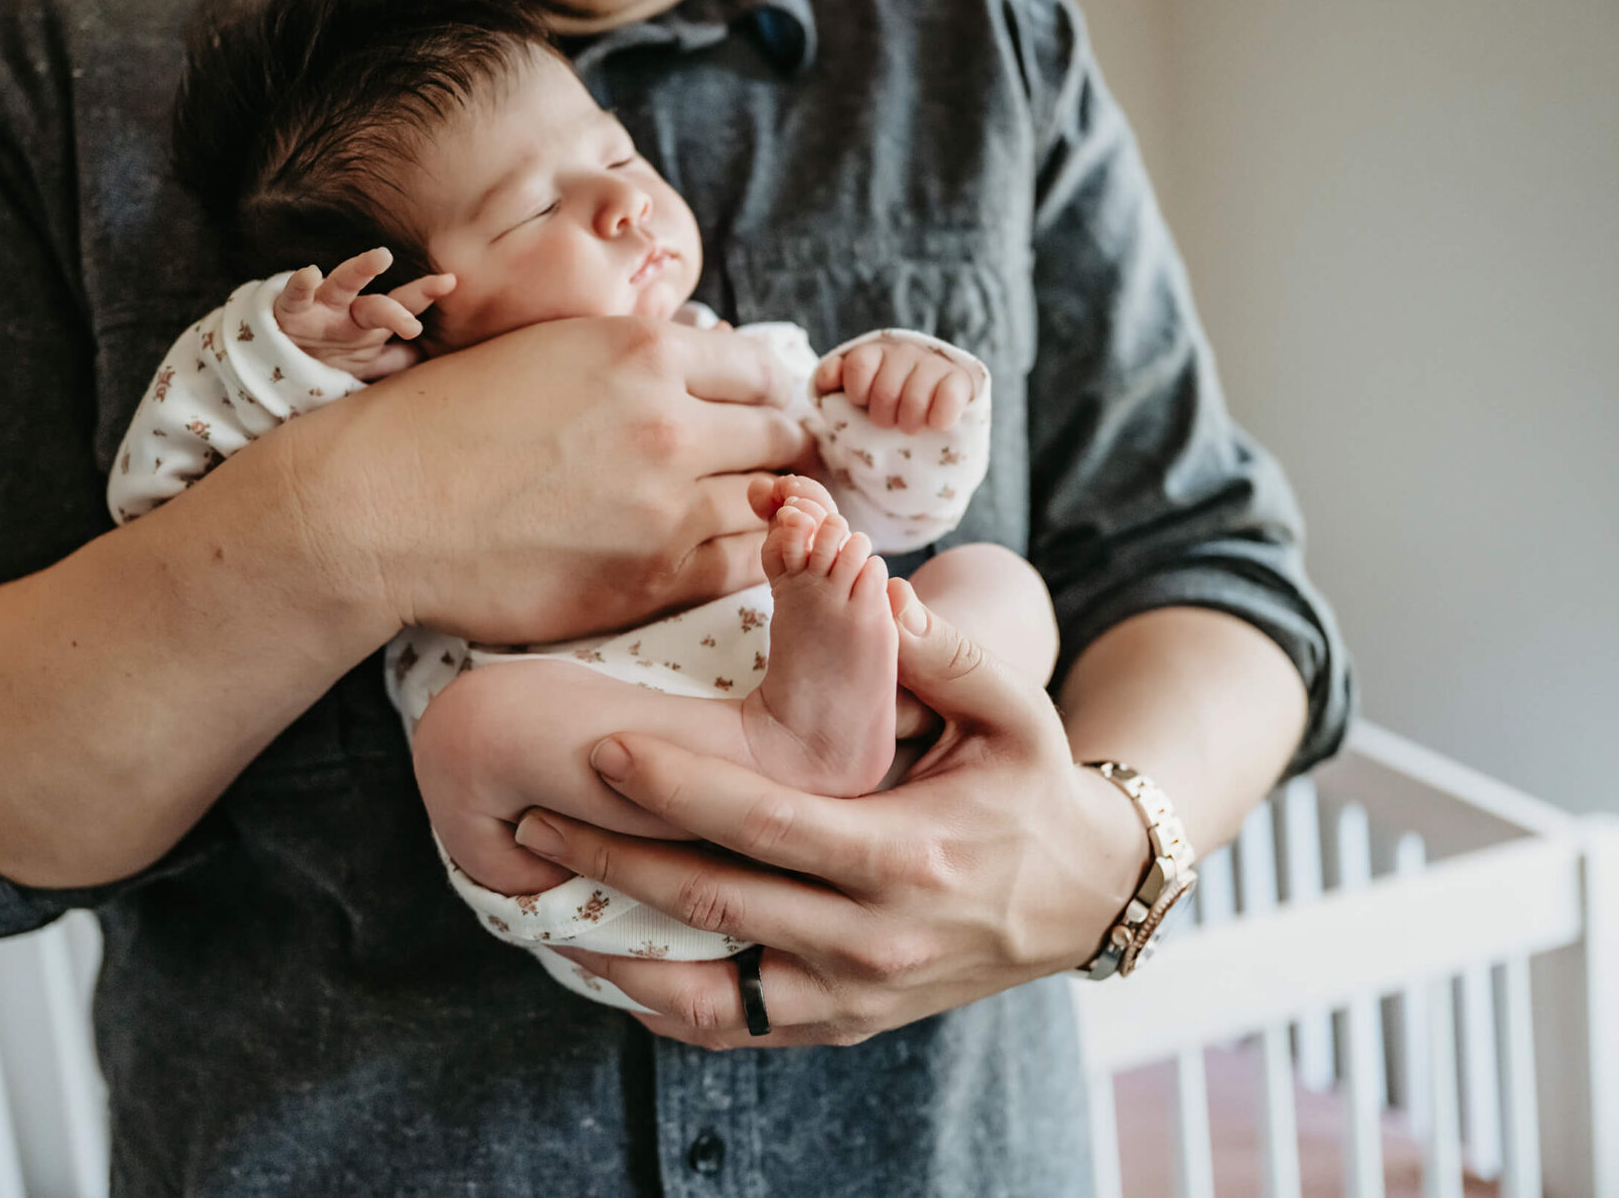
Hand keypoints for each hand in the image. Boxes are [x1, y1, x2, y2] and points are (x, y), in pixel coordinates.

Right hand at [273, 247, 455, 379]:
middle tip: (433, 288)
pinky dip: (301, 284)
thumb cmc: (330, 354)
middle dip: (405, 299)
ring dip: (361, 270)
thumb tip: (429, 360)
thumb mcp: (365, 363)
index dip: (425, 294)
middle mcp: (350, 310)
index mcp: (371, 323)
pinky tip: (310, 273)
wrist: (279, 357)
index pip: (403, 305)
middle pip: (380, 302)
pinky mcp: (291, 311)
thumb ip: (396, 361)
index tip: (450, 281)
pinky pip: (296, 296)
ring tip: (382, 257)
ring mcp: (321, 307)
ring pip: (342, 285)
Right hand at [278, 315, 813, 644]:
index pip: (759, 368)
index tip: (754, 416)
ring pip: (775, 502)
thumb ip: (628, 358)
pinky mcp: (653, 579)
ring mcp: (666, 507)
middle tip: (764, 469)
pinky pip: (748, 565)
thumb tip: (701, 359)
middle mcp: (668, 424)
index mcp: (641, 353)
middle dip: (778, 449)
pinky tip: (731, 554)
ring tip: (753, 516)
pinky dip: (753, 558)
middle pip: (781, 434)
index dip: (761, 394)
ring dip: (771, 508)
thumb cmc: (443, 424)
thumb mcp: (544, 348)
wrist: (377, 510)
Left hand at [508, 582, 1150, 1047]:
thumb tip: (876, 589)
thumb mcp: (1017, 709)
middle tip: (533, 816)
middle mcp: (877, 939)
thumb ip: (943, 652)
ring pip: (711, 993)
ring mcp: (857, 995)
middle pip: (719, 905)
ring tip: (543, 898)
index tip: (602, 751)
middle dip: (615, 860)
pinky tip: (605, 962)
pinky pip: (737, 1028)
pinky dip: (662, 1004)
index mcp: (909, 854)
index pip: (769, 824)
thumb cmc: (1036, 788)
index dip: (678, 790)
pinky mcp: (846, 1024)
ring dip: (617, 951)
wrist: (1085, 900)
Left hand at [811, 335, 974, 433]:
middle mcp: (905, 352)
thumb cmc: (881, 409)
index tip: (861, 403)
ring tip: (910, 426)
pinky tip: (935, 424)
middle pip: (885, 389)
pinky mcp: (961, 380)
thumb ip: (832, 381)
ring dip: (909, 421)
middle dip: (883, 416)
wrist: (924, 424)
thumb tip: (831, 374)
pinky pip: (949, 396)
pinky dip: (939, 417)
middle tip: (889, 422)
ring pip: (915, 397)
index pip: (859, 364)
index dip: (858, 392)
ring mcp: (935, 364)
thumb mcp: (850, 396)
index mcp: (875, 353)